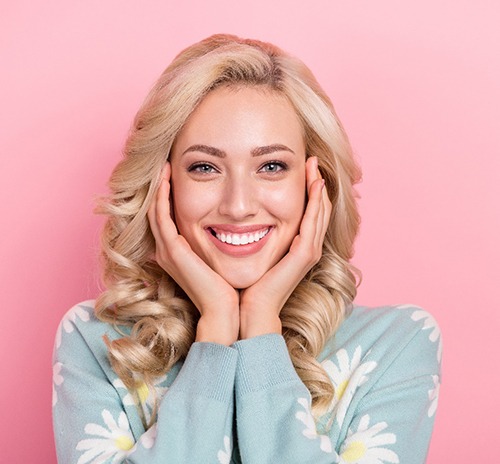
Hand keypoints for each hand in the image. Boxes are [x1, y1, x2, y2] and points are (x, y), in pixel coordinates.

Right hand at [147, 163, 238, 344]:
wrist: (225, 311)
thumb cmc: (227, 287)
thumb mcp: (219, 260)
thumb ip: (214, 246)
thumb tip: (230, 230)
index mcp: (177, 253)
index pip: (167, 217)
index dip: (168, 195)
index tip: (177, 175)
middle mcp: (167, 250)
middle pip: (157, 210)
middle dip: (160, 187)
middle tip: (166, 164)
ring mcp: (167, 250)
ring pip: (155, 210)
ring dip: (158, 186)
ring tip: (164, 165)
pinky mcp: (172, 251)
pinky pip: (161, 216)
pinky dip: (162, 196)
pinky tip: (167, 177)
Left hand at [238, 156, 331, 338]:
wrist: (246, 310)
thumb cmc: (244, 283)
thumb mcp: (250, 251)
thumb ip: (253, 234)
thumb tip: (237, 215)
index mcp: (296, 246)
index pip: (308, 212)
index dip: (307, 190)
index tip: (301, 167)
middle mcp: (307, 247)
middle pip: (319, 209)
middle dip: (316, 183)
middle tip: (312, 160)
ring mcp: (308, 251)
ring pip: (320, 212)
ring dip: (319, 188)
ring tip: (314, 166)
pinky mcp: (304, 255)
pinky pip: (314, 222)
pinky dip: (316, 202)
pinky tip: (315, 184)